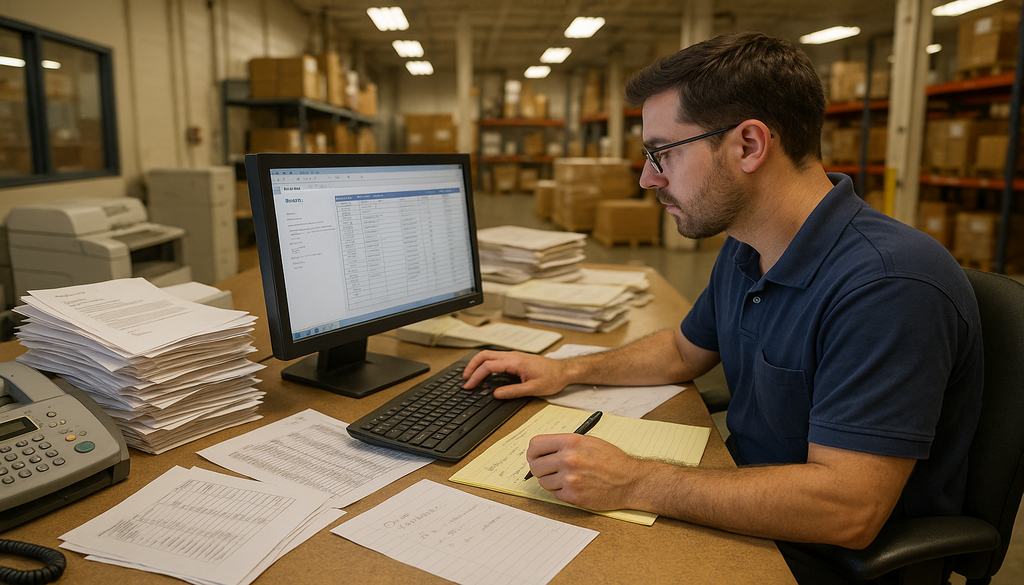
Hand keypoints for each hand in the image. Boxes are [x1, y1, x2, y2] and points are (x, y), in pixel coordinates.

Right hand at [462, 350, 568, 398]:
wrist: (564, 370)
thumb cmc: (552, 378)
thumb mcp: (533, 389)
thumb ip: (513, 391)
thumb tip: (496, 394)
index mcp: (515, 362)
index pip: (489, 366)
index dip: (476, 376)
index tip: (469, 385)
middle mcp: (513, 356)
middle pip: (484, 355)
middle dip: (471, 366)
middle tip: (464, 379)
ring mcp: (514, 356)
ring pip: (489, 354)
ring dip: (477, 363)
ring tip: (470, 376)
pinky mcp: (515, 359)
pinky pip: (496, 357)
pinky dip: (485, 363)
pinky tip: (484, 372)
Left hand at [526, 433, 642, 510]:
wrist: (629, 480)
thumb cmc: (611, 460)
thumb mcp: (588, 441)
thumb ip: (564, 444)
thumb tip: (542, 451)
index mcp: (570, 442)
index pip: (535, 445)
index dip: (533, 452)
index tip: (535, 456)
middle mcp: (568, 459)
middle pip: (535, 466)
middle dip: (540, 468)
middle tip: (550, 469)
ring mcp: (569, 479)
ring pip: (543, 482)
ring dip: (552, 481)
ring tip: (568, 477)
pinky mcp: (573, 496)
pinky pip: (555, 494)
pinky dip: (562, 491)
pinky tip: (576, 486)